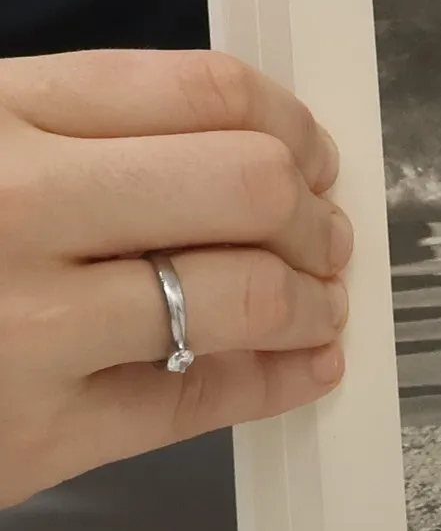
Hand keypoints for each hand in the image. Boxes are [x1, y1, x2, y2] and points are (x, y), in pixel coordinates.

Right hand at [0, 51, 351, 507]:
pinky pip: (197, 402)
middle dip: (310, 211)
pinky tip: (304, 366)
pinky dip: (278, 381)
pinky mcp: (32, 439)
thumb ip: (68, 131)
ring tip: (316, 302)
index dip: (289, 122)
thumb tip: (236, 144)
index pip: (205, 91)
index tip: (309, 151)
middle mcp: (14, 210)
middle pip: (248, 185)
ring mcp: (26, 330)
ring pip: (242, 295)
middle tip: (321, 232)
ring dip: (309, 299)